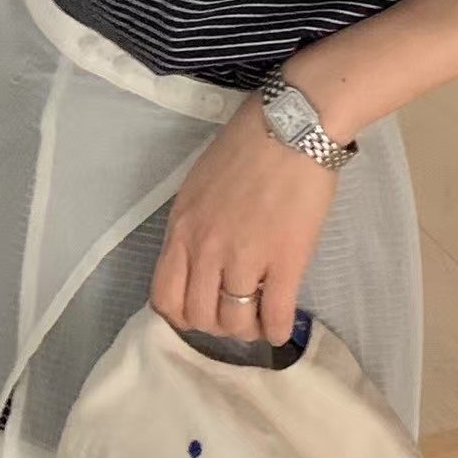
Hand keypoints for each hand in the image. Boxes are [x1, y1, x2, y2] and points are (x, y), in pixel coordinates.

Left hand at [151, 95, 336, 344]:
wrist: (293, 126)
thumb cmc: (247, 146)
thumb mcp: (199, 186)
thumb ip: (194, 226)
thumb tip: (202, 259)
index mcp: (181, 229)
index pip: (165, 297)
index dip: (182, 315)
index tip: (202, 310)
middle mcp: (205, 249)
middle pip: (199, 316)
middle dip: (217, 325)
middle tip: (236, 314)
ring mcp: (245, 258)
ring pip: (235, 322)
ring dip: (248, 329)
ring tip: (260, 316)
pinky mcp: (285, 261)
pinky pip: (275, 316)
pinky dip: (278, 330)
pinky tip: (282, 325)